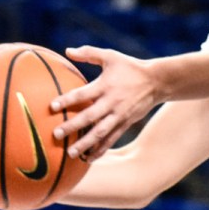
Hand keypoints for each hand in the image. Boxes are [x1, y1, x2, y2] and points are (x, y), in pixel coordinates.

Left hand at [49, 46, 161, 160]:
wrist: (156, 81)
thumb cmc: (130, 67)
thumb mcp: (110, 56)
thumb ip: (88, 53)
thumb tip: (67, 51)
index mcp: (105, 86)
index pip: (83, 94)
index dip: (67, 100)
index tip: (52, 107)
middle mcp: (112, 102)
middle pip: (90, 117)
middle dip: (73, 127)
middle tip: (56, 134)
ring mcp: (119, 115)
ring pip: (100, 132)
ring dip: (85, 143)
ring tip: (70, 153)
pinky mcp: (125, 123)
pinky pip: (111, 139)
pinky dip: (100, 149)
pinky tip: (89, 158)